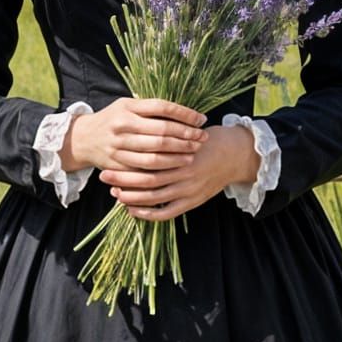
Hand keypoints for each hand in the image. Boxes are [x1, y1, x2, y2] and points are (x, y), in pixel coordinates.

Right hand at [59, 98, 207, 173]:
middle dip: (186, 136)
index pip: (162, 108)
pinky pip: (144, 169)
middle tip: (202, 138)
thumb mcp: (127, 106)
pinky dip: (163, 168)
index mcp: (127, 107)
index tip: (201, 119)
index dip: (184, 114)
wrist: (83, 139)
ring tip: (194, 152)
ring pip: (155, 154)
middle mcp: (122, 125)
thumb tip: (184, 114)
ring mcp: (119, 146)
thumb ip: (151, 109)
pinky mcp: (118, 164)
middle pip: (161, 132)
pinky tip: (176, 166)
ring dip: (178, 154)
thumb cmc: (112, 119)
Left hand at [99, 124, 259, 220]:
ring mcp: (188, 189)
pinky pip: (166, 212)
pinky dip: (148, 214)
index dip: (127, 160)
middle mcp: (184, 171)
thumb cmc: (209, 138)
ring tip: (115, 194)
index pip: (148, 157)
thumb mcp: (189, 130)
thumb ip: (166, 132)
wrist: (236, 154)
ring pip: (154, 197)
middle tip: (104, 177)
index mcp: (180, 150)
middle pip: (147, 177)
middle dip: (123, 178)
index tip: (108, 159)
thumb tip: (138, 127)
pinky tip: (133, 210)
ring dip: (132, 197)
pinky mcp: (193, 202)